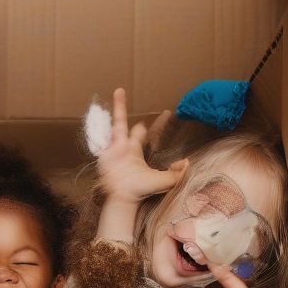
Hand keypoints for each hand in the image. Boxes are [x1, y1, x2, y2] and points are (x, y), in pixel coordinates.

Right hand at [98, 88, 188, 204]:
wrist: (123, 197)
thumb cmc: (141, 189)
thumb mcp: (164, 182)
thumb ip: (177, 174)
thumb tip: (187, 161)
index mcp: (135, 151)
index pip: (145, 133)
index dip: (158, 123)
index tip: (168, 112)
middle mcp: (123, 147)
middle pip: (125, 124)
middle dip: (125, 110)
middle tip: (124, 93)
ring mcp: (113, 149)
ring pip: (115, 124)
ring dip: (118, 107)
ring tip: (120, 90)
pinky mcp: (104, 153)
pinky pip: (102, 136)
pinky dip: (100, 125)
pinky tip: (99, 112)